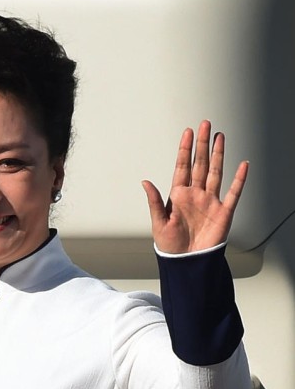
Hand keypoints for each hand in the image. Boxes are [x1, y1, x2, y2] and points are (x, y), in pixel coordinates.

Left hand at [142, 120, 248, 253]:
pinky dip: (239, 179)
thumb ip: (154, 201)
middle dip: (202, 144)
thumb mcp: (158, 222)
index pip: (183, 166)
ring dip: (218, 155)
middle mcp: (195, 194)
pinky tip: (243, 165)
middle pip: (200, 164)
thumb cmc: (170, 245)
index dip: (185, 149)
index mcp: (178, 195)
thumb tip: (145, 182)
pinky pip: (234, 192)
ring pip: (216, 172)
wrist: (186, 263)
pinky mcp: (224, 212)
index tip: (188, 132)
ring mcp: (210, 201)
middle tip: (205, 125)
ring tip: (220, 137)